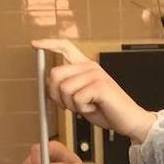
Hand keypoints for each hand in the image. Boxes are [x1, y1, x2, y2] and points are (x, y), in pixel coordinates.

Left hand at [33, 39, 158, 143]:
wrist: (129, 120)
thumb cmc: (106, 109)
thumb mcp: (81, 96)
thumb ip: (67, 88)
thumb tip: (48, 86)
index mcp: (85, 66)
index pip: (65, 46)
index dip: (48, 44)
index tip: (35, 44)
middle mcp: (90, 66)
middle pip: (55, 74)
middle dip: (54, 95)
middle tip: (67, 105)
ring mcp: (95, 75)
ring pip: (64, 89)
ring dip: (71, 105)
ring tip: (86, 106)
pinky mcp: (100, 86)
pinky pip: (77, 99)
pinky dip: (82, 109)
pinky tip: (94, 108)